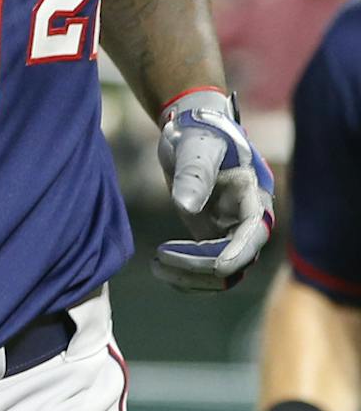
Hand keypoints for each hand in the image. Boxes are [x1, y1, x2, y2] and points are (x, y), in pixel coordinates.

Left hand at [154, 88, 274, 290]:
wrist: (192, 133)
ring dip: (193, 277)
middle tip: (160, 257)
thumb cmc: (197, 134)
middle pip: (236, 259)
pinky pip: (208, 267)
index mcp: (253, 196)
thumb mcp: (195, 148)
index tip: (218, 267)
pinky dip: (188, 275)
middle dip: (201, 265)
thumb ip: (193, 175)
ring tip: (157, 267)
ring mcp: (232, 232)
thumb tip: (185, 207)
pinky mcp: (214, 237)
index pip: (253, 233)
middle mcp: (248, 220)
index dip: (239, 252)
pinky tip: (162, 269)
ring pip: (223, 272)